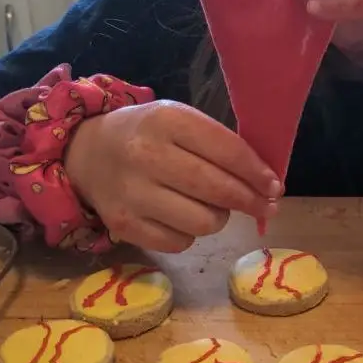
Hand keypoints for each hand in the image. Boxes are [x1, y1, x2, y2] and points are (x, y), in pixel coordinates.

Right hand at [63, 101, 280, 252]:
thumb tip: (267, 184)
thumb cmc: (149, 135)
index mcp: (167, 121)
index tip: (275, 186)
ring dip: (220, 218)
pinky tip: (182, 217)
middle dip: (251, 201)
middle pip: (218, 190)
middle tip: (266, 205)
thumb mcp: (181, 121)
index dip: (258, 173)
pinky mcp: (122, 224)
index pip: (228, 151)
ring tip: (213, 206)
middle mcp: (145, 155)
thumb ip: (222, 146)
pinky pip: (180, 242)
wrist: (86, 152)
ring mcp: (131, 193)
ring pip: (204, 222)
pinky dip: (191, 233)